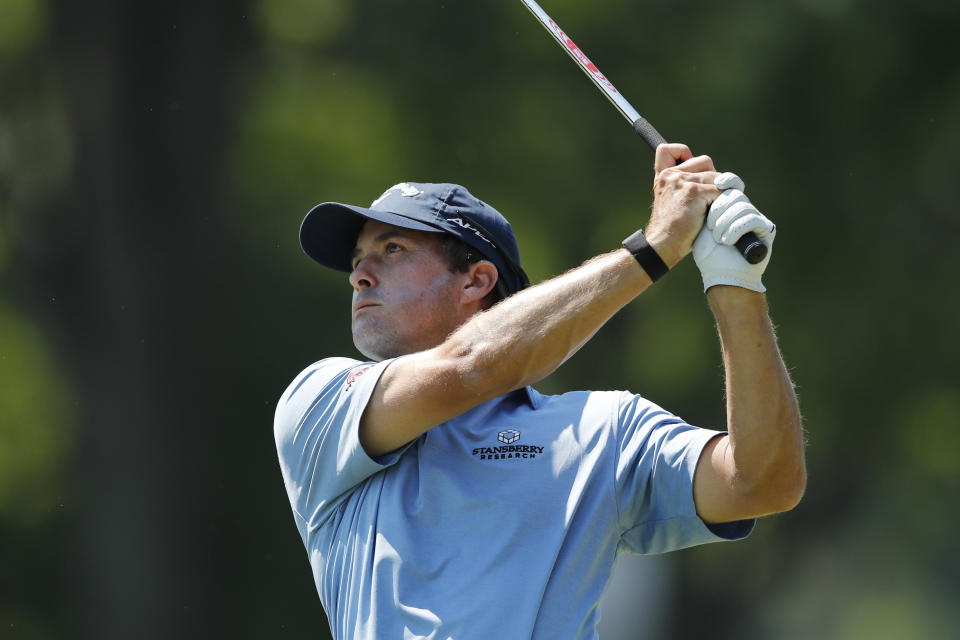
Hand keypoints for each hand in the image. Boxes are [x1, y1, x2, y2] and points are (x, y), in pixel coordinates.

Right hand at [643, 143, 720, 266]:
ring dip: (721, 192)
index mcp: (663, 176)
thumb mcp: (671, 201)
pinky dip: (723, 201)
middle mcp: (671, 175)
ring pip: (717, 176)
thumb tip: (716, 178)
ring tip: (713, 208)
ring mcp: (682, 181)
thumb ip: (683, 185)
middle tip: (709, 197)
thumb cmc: (672, 229)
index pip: (668, 150)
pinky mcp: (694, 191)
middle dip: (712, 177)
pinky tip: (715, 213)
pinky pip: (721, 189)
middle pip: (705, 161)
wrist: (663, 245)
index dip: (683, 153)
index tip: (690, 166)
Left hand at [693, 172, 775, 292]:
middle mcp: (745, 210)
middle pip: (735, 194)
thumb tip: (702, 182)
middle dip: (718, 209)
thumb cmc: (709, 253)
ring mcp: (757, 218)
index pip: (731, 183)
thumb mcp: (701, 225)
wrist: (720, 276)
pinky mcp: (767, 229)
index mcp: (729, 206)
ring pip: (742, 205)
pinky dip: (735, 229)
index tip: (717, 184)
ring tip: (718, 238)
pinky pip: (751, 218)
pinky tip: (727, 241)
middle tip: (710, 227)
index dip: (727, 180)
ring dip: (725, 222)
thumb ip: (704, 205)